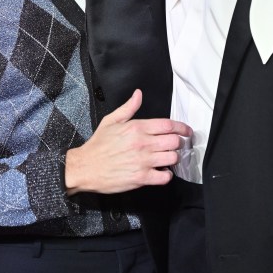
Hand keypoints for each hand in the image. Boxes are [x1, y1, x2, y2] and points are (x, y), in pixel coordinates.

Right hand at [65, 89, 190, 193]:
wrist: (85, 167)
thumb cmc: (98, 145)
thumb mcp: (111, 121)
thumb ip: (128, 108)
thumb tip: (138, 94)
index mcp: (137, 128)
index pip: (168, 125)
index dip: (182, 128)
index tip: (187, 131)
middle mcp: (142, 143)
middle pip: (174, 141)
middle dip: (178, 143)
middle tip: (175, 145)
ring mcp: (143, 161)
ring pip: (172, 158)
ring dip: (173, 158)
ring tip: (167, 158)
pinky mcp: (141, 178)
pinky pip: (164, 177)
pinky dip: (167, 175)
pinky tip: (161, 172)